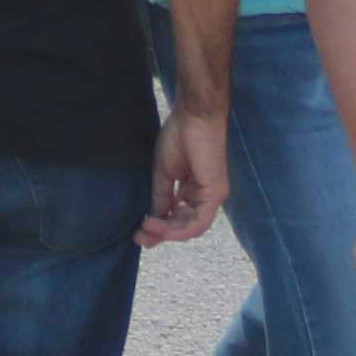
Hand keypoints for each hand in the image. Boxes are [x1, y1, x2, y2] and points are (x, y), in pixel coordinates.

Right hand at [141, 109, 225, 247]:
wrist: (193, 117)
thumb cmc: (178, 137)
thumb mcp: (163, 174)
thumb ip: (161, 198)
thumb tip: (151, 220)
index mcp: (193, 190)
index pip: (178, 217)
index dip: (159, 228)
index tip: (139, 234)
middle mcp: (204, 197)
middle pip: (184, 226)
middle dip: (161, 234)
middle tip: (139, 237)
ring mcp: (213, 197)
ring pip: (191, 228)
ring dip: (167, 232)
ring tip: (146, 227)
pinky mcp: (215, 194)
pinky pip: (198, 222)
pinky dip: (178, 228)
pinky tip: (159, 225)